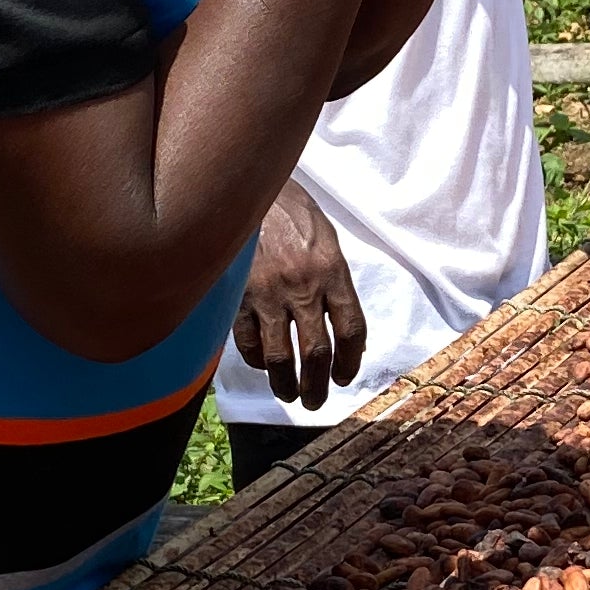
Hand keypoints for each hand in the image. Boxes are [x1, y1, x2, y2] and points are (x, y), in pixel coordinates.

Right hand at [235, 180, 365, 407]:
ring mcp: (268, 294)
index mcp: (332, 271)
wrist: (248, 187)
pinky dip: (256, 361)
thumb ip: (335, 283)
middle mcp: (302, 287)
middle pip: (317, 352)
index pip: (351, 329)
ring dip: (285, 384)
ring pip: (280, 357)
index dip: (351, 361)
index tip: (345, 377)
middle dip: (318, 385)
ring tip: (289, 395)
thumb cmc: (292, 213)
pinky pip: (247, 342)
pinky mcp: (238, 296)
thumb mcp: (325, 240)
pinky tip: (262, 366)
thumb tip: (343, 331)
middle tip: (316, 401)